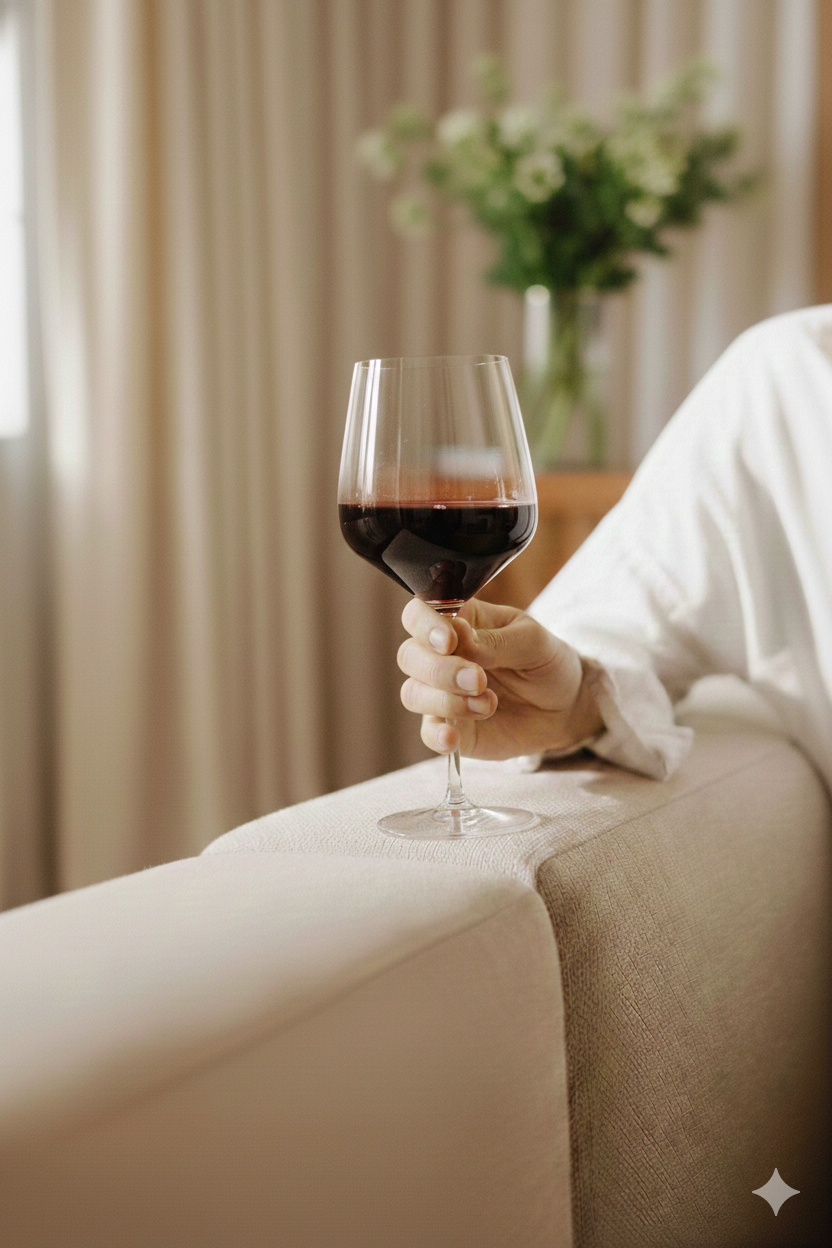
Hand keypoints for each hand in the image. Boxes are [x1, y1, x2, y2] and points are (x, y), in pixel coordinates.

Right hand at [398, 597, 602, 758]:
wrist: (566, 706)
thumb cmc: (546, 662)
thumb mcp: (533, 642)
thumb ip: (495, 640)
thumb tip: (460, 639)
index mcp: (459, 622)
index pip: (418, 614)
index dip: (425, 626)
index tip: (449, 642)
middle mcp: (442, 656)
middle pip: (409, 656)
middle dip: (441, 670)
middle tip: (479, 680)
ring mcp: (442, 693)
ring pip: (413, 693)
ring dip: (446, 701)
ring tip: (488, 704)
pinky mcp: (450, 726)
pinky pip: (427, 732)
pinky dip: (436, 735)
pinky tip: (453, 738)